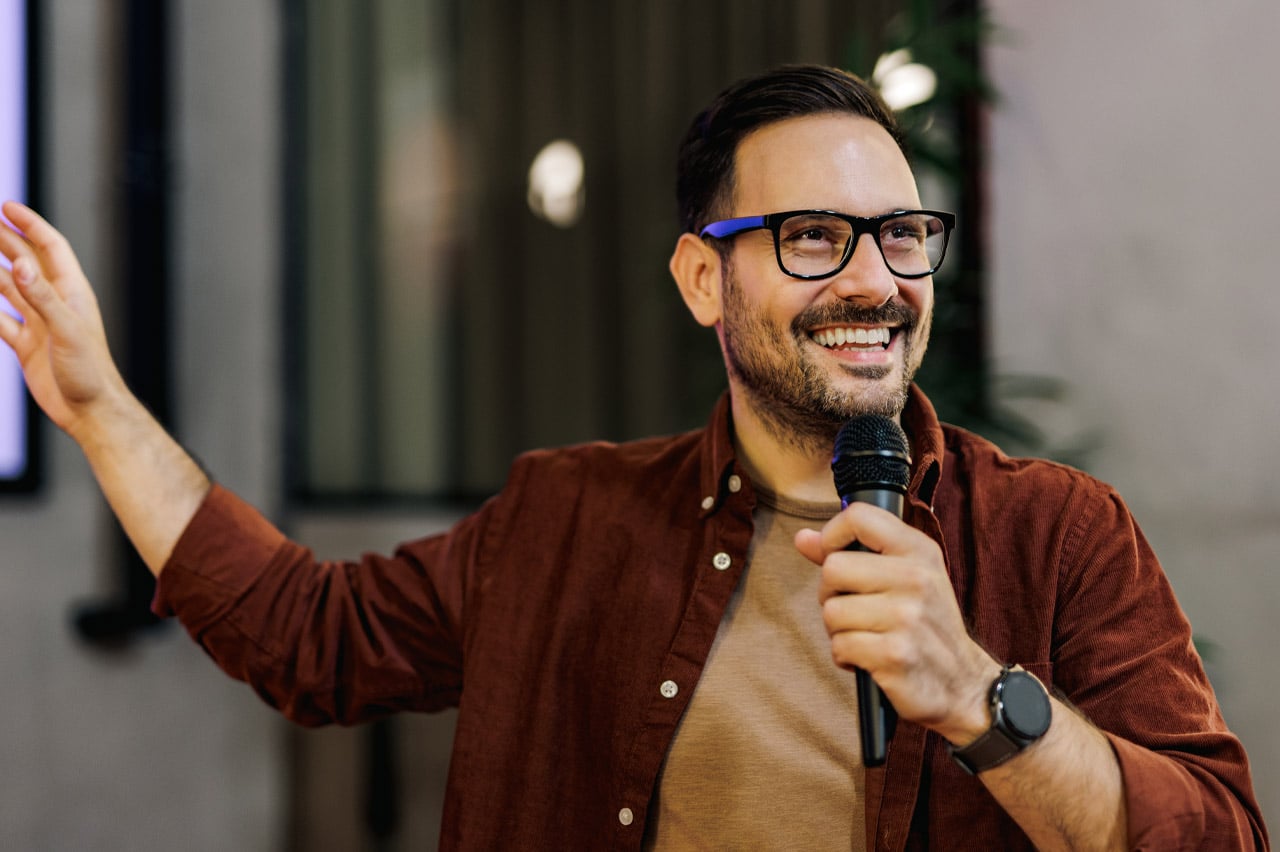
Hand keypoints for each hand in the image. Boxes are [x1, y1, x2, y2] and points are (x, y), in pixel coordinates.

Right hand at [0, 201, 128, 438]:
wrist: (90, 412)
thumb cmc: (90, 373)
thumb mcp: (67, 330)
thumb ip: (42, 297)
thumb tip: (20, 265)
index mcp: (72, 293)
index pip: (50, 248)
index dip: (30, 225)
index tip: (6, 206)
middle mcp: (56, 304)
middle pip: (26, 263)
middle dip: (4, 240)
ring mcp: (40, 324)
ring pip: (9, 289)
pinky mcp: (27, 346)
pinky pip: (0, 320)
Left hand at [795, 502, 999, 744]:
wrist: (962, 685)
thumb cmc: (924, 626)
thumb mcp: (902, 578)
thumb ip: (851, 554)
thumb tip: (803, 538)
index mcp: (919, 551)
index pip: (860, 516)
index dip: (833, 535)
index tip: (835, 557)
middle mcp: (916, 578)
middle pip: (833, 568)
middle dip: (832, 594)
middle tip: (855, 610)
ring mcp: (907, 617)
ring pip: (831, 611)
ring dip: (839, 631)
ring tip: (867, 636)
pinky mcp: (895, 654)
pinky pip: (839, 646)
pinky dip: (845, 657)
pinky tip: (869, 659)